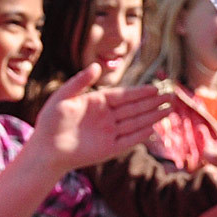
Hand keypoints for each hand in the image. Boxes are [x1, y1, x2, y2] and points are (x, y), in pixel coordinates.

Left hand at [30, 65, 169, 171]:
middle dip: (153, 103)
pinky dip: (140, 135)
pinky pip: (128, 140)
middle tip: (171, 96)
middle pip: (134, 108)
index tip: (156, 88)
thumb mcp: (62, 98)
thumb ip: (79, 82)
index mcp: (97, 102)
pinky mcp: (109, 149)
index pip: (123, 96)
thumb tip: (96, 66)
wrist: (45, 150)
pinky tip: (153, 129)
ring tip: (169, 110)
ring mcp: (109, 133)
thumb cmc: (49, 122)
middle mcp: (106, 117)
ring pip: (135, 123)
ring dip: (152, 117)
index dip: (140, 92)